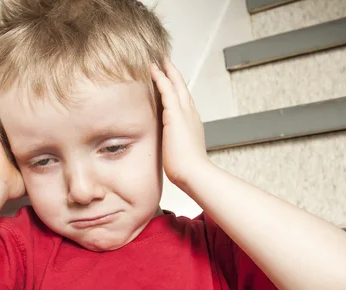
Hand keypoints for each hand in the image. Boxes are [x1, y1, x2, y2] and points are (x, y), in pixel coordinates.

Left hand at [150, 59, 208, 187]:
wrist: (193, 172)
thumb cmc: (187, 169)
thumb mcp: (180, 154)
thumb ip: (174, 148)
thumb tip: (169, 153)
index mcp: (192, 124)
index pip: (184, 103)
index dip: (178, 91)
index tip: (171, 83)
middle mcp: (191, 114)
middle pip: (183, 88)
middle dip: (175, 75)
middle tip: (167, 62)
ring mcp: (184, 113)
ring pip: (176, 85)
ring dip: (167, 71)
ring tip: (158, 60)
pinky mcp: (175, 114)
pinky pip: (167, 89)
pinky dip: (160, 78)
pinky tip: (153, 69)